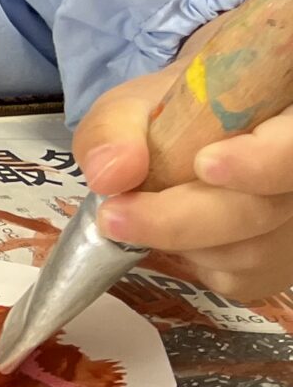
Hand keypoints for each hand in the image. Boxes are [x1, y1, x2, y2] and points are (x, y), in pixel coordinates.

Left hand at [76, 51, 292, 303]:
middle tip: (114, 217)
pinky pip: (243, 280)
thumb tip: (110, 175)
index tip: (204, 164)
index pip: (290, 149)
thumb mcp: (135, 106)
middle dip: (183, 220)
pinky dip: (198, 263)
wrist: (200, 143)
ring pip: (253, 252)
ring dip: (182, 243)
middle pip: (265, 209)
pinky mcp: (284, 264)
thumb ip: (116, 129)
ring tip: (142, 213)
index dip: (258, 162)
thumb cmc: (174, 118)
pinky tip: (181, 235)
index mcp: (284, 121)